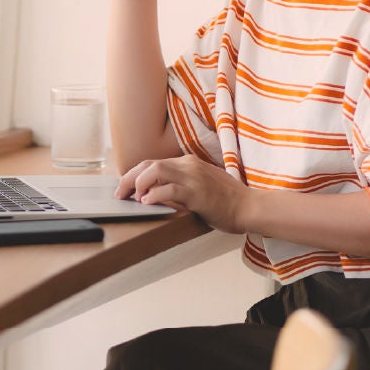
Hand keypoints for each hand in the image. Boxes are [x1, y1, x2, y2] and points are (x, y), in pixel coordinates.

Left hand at [116, 155, 255, 234]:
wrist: (250, 207)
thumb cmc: (227, 200)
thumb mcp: (202, 184)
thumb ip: (183, 183)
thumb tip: (158, 191)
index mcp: (189, 162)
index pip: (154, 162)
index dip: (135, 174)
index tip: (125, 186)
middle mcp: (189, 166)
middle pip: (149, 165)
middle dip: (130, 178)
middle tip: (119, 193)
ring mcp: (194, 178)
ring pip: (156, 171)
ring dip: (138, 184)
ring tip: (131, 197)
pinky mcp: (198, 193)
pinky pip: (170, 189)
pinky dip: (154, 194)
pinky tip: (146, 202)